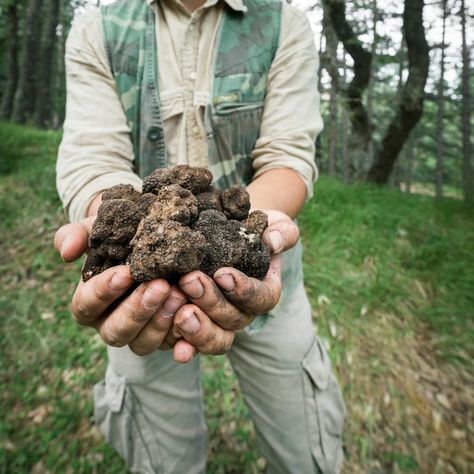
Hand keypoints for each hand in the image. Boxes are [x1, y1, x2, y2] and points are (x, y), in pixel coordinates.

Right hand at [54, 218, 193, 359]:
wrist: (156, 242)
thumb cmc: (122, 237)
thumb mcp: (100, 230)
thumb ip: (78, 235)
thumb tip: (66, 252)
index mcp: (90, 302)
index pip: (87, 305)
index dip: (103, 291)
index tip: (125, 273)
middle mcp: (111, 324)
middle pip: (115, 332)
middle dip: (137, 311)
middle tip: (160, 286)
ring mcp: (140, 334)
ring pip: (143, 344)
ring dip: (160, 323)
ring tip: (179, 294)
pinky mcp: (167, 338)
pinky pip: (173, 347)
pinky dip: (183, 342)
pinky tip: (193, 328)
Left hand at [174, 210, 298, 353]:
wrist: (225, 230)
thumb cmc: (252, 228)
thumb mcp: (274, 224)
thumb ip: (281, 233)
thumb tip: (272, 242)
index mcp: (264, 291)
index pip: (260, 298)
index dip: (243, 290)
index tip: (223, 274)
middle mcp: (243, 311)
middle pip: (233, 319)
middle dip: (211, 303)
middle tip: (189, 281)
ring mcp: (218, 321)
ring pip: (215, 337)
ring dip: (198, 329)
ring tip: (180, 313)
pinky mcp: (195, 325)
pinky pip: (191, 343)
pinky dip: (184, 347)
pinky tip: (177, 349)